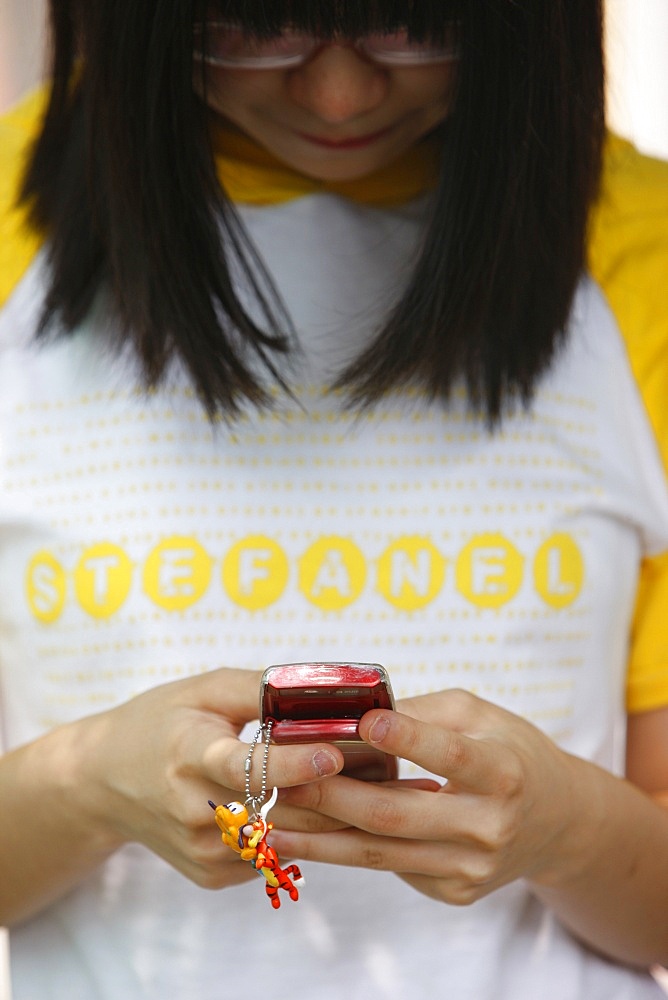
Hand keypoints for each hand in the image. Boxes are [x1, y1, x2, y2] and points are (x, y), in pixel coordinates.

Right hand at [68, 668, 344, 889]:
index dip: (292, 762)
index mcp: (188, 753)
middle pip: (276, 809)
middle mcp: (191, 809)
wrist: (105, 782)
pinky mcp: (210, 874)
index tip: (334, 753)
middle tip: (383, 770)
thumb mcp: (203, 691)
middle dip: (333, 792)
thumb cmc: (161, 723)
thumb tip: (320, 686)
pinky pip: (272, 856)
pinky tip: (318, 809)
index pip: (244, 765)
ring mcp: (201, 850)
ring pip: (283, 840)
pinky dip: (299, 834)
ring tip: (364, 788)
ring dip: (326, 817)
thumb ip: (258, 688)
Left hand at [272, 689, 587, 904]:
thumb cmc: (510, 751)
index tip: (362, 721)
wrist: (558, 821)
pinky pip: (393, 868)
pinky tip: (312, 836)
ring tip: (272, 821)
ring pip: (382, 853)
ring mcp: (472, 868)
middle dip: (331, 797)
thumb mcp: (479, 714)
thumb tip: (357, 717)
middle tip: (281, 780)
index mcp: (503, 771)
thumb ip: (423, 714)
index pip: (450, 755)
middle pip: (397, 814)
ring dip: (321, 838)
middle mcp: (490, 826)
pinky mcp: (455, 892)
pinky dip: (349, 850)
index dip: (407, 738)